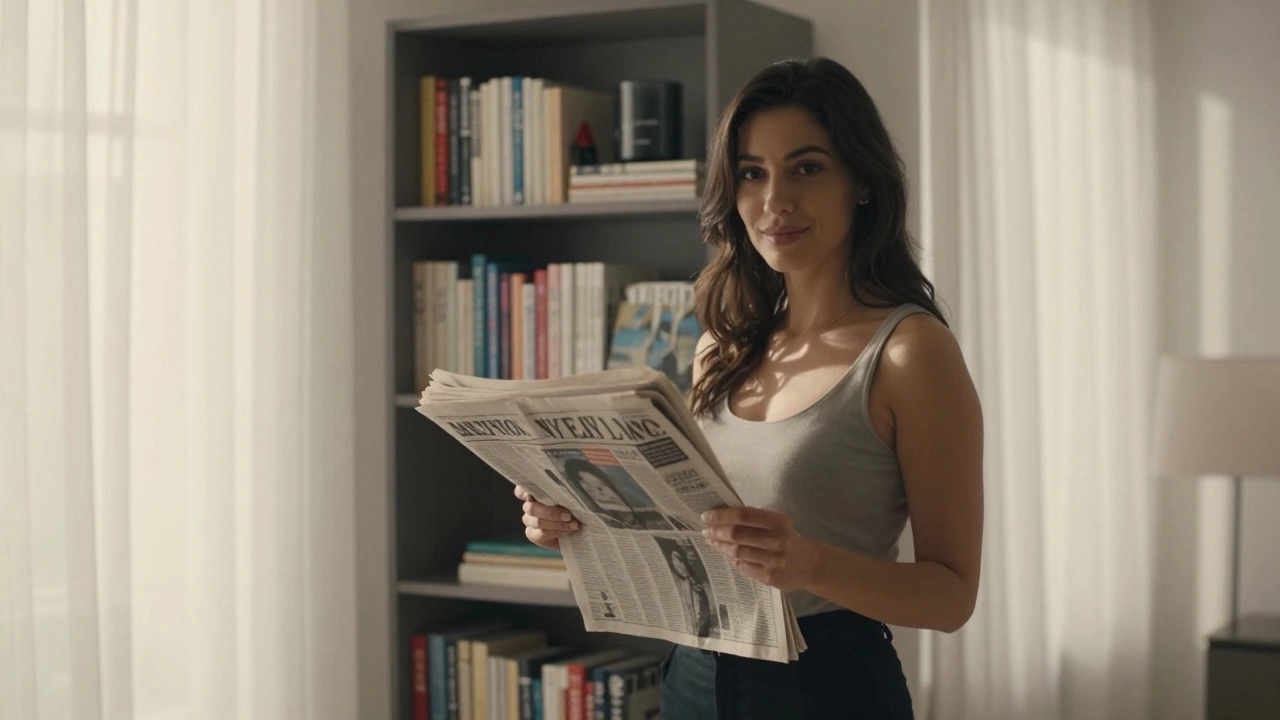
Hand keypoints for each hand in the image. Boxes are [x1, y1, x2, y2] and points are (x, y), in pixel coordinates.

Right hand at [514, 485, 579, 551]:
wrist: (579, 528)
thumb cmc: (576, 507)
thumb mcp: (572, 497)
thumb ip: (564, 492)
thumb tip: (567, 484)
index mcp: (536, 492)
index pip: (521, 490)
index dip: (523, 491)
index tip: (530, 494)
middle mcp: (530, 505)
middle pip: (531, 508)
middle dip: (550, 512)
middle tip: (568, 515)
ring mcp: (530, 520)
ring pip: (536, 522)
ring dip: (556, 523)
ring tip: (573, 524)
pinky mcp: (533, 534)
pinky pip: (540, 534)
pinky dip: (556, 532)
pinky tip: (568, 531)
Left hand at [702, 507, 818, 591]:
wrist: (810, 564)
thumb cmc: (788, 537)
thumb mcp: (778, 522)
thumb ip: (755, 517)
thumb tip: (724, 514)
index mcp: (778, 521)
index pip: (744, 516)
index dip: (722, 515)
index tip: (706, 516)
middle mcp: (777, 540)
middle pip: (737, 535)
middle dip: (717, 532)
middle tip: (705, 530)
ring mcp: (774, 561)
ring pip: (738, 552)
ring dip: (721, 546)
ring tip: (712, 541)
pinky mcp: (770, 578)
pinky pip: (744, 566)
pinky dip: (732, 559)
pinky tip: (727, 554)